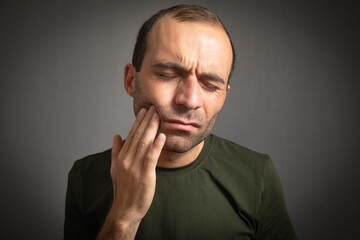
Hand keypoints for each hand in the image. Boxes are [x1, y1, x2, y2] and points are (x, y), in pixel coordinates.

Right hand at [97, 106, 165, 238]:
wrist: (126, 209)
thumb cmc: (123, 189)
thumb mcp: (115, 169)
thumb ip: (116, 151)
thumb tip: (116, 135)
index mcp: (121, 157)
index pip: (131, 135)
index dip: (138, 122)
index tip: (144, 111)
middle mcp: (127, 160)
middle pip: (138, 136)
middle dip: (146, 120)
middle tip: (153, 108)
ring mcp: (135, 167)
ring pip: (144, 143)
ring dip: (152, 128)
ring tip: (158, 116)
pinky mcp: (145, 175)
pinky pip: (151, 157)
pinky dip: (157, 145)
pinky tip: (162, 136)